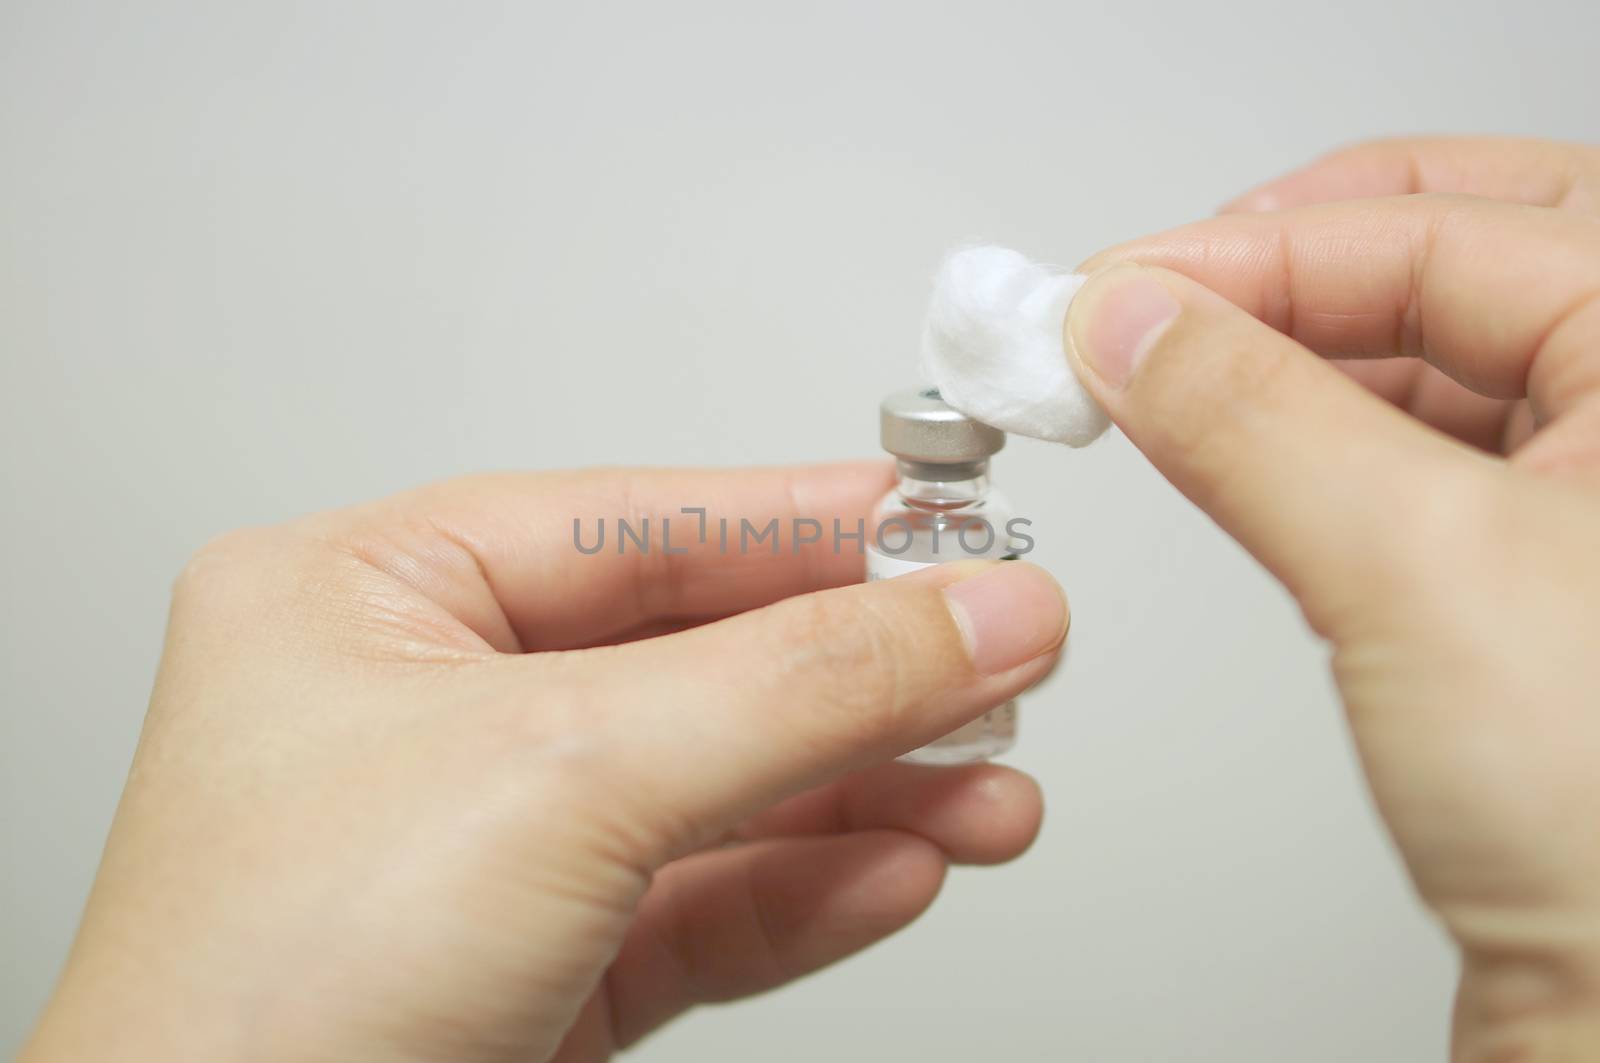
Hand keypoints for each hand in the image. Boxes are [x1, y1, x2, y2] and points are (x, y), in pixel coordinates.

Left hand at [21, 463, 1066, 1061]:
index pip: (635, 525)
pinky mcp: (534, 963)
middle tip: (998, 657)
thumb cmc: (262, 996)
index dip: (806, 524)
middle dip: (857, 674)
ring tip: (990, 787)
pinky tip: (906, 862)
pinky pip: (703, 900)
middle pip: (697, 658)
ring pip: (718, 787)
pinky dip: (812, 886)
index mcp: (365, 597)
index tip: (951, 525)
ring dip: (866, 790)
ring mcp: (482, 844)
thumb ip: (796, 685)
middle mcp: (421, 710)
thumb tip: (972, 614)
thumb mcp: (566, 776)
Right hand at [1066, 137, 1599, 1059]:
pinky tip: (1213, 448)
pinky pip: (1399, 459)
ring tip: (1147, 376)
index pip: (1444, 231)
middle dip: (1273, 275)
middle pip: (1444, 264)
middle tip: (1135, 307)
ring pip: (1415, 363)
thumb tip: (1128, 324)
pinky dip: (1294, 443)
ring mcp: (1590, 500)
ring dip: (1269, 362)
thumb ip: (1255, 416)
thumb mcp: (1421, 567)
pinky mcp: (1524, 579)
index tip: (1116, 291)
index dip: (1257, 249)